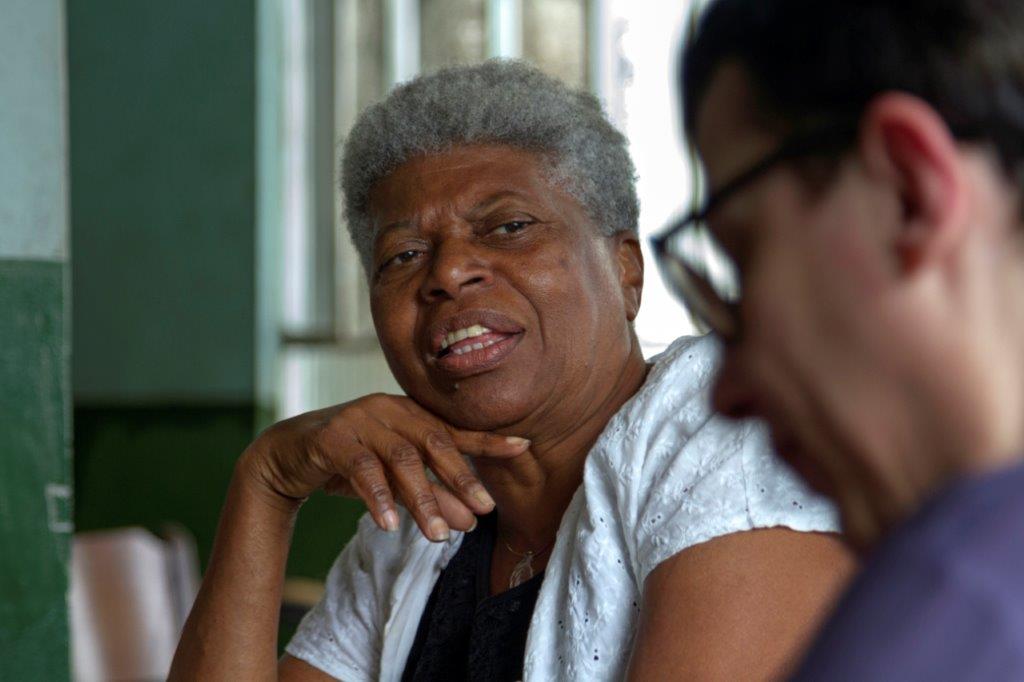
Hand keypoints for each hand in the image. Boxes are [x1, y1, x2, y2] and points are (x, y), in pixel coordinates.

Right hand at [239, 394, 529, 540]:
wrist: (286, 455)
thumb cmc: (349, 464)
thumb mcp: (394, 480)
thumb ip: (431, 493)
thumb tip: (472, 522)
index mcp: (410, 414)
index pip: (455, 430)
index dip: (488, 440)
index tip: (523, 448)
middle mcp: (390, 409)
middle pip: (434, 442)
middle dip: (461, 479)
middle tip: (482, 512)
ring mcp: (359, 420)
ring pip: (401, 459)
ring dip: (423, 499)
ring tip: (439, 536)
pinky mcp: (331, 438)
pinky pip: (359, 468)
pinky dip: (377, 497)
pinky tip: (389, 525)